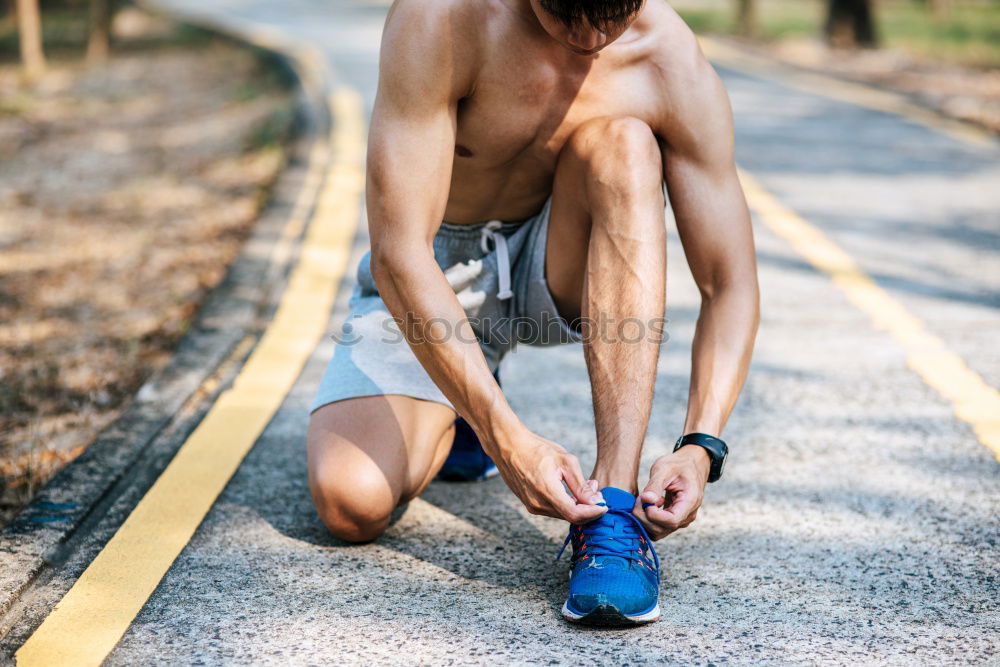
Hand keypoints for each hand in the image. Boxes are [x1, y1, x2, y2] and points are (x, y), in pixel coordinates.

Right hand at [490, 428, 607, 523]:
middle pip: (570, 517)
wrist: (509, 446)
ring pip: (562, 514)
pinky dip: (565, 503)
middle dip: (588, 508)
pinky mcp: (529, 504)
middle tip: (597, 491)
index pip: (575, 514)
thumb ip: (581, 485)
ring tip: (586, 486)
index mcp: (547, 492)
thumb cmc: (537, 449)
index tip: (605, 506)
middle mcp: (538, 504)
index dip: (593, 513)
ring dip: (577, 505)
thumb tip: (596, 501)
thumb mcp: (565, 461)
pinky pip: (553, 509)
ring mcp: (532, 506)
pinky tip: (570, 489)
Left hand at [634, 445, 710, 539]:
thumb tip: (646, 500)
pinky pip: (658, 528)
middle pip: (662, 529)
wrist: (690, 465)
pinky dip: (647, 520)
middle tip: (639, 499)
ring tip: (643, 501)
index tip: (644, 499)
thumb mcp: (664, 468)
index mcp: (690, 501)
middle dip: (644, 516)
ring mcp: (681, 520)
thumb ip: (654, 485)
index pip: (671, 521)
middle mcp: (688, 515)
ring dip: (644, 519)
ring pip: (658, 532)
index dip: (653, 514)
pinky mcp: (674, 520)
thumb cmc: (678, 465)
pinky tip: (647, 505)